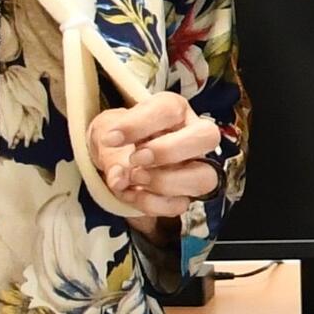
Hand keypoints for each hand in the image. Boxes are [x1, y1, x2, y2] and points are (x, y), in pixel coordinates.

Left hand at [85, 90, 222, 219]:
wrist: (117, 157)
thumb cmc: (121, 137)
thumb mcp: (107, 132)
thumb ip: (110, 152)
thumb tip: (118, 178)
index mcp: (174, 111)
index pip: (170, 109)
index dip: (139, 125)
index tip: (112, 138)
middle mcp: (192, 137)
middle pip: (207, 137)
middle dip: (168, 151)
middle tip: (136, 158)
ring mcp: (195, 167)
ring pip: (204, 177)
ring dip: (164, 182)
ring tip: (135, 177)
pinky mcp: (187, 193)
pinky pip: (181, 204)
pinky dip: (153, 203)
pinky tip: (134, 193)